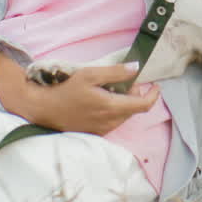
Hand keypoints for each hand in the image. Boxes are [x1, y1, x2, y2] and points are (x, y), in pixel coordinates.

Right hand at [26, 64, 159, 135]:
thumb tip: (136, 68)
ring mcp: (103, 130)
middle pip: (134, 109)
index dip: (153, 95)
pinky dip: (114, 111)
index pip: (143, 106)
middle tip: (124, 82)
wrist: (45, 110)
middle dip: (135, 95)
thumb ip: (115, 72)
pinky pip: (113, 122)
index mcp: (112, 107)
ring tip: (109, 90)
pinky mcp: (96, 133)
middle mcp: (111, 122)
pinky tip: (101, 101)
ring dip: (124, 103)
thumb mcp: (90, 74)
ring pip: (124, 116)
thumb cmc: (67, 90)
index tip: (155, 85)